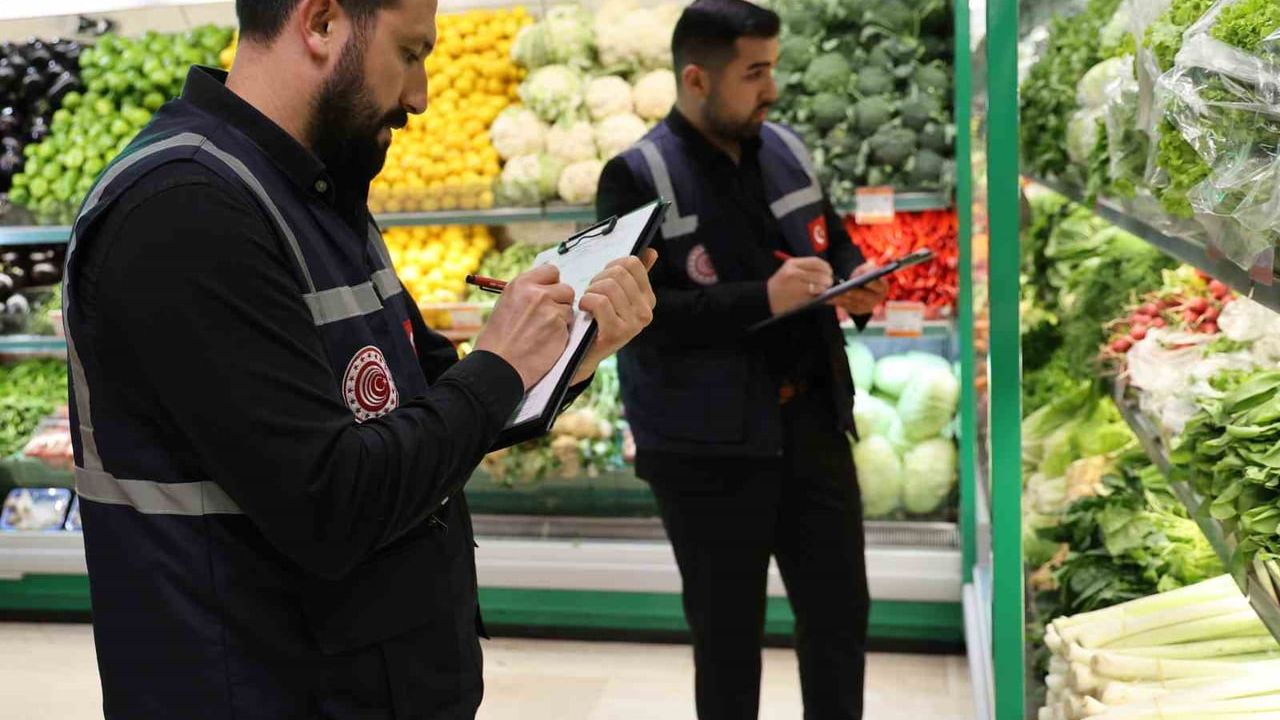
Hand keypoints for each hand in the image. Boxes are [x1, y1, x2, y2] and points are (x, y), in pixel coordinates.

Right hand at [474, 264, 574, 389]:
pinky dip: (561, 335)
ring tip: (543, 332)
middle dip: (561, 302)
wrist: (499, 365)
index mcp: (520, 284)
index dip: (553, 284)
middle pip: (566, 289)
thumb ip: (527, 294)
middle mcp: (536, 293)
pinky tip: (546, 342)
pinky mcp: (559, 328)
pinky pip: (569, 327)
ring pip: (569, 309)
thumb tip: (546, 287)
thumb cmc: (498, 339)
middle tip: (549, 316)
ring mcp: (550, 310)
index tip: (549, 294)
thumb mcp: (507, 305)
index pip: (551, 271)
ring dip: (562, 319)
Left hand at [571, 249, 658, 384]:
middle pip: (618, 273)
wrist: (586, 353)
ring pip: (608, 286)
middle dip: (598, 279)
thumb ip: (636, 275)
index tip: (603, 279)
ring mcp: (633, 324)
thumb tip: (651, 252)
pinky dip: (586, 301)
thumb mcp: (620, 297)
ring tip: (588, 301)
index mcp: (648, 299)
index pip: (632, 263)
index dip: (612, 266)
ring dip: (591, 291)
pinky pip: (599, 302)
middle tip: (592, 292)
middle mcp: (645, 312)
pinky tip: (584, 309)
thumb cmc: (600, 320)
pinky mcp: (617, 332)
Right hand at [767, 256, 832, 315]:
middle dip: (828, 279)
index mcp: (793, 263)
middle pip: (820, 274)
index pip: (816, 262)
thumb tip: (827, 272)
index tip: (829, 271)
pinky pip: (815, 295)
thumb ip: (806, 269)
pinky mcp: (798, 296)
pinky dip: (820, 296)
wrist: (766, 298)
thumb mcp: (789, 271)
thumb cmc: (780, 285)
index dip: (826, 267)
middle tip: (828, 283)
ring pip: (819, 285)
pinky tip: (818, 296)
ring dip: (824, 289)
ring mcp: (796, 285)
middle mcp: (794, 272)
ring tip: (823, 290)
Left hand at [828, 262, 887, 316]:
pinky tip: (828, 299)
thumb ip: (866, 269)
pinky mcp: (857, 311)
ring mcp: (867, 307)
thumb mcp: (867, 268)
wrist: (863, 283)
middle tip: (844, 290)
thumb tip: (859, 275)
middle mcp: (877, 300)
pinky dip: (837, 303)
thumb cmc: (865, 273)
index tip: (864, 280)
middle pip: (863, 297)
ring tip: (832, 295)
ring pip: (853, 303)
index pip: (877, 286)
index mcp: (883, 288)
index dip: (871, 283)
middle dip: (853, 293)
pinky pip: (846, 307)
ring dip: (842, 299)